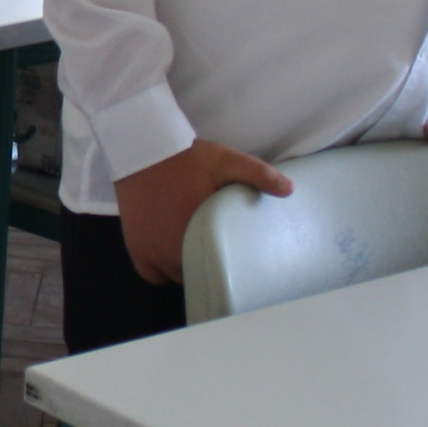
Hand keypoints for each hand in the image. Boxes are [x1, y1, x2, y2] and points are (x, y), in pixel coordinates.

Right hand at [115, 138, 293, 287]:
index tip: (238, 257)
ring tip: (200, 254)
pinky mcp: (137, 248)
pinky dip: (162, 272)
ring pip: (177, 277)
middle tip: (222, 252)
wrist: (144, 150)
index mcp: (202, 234)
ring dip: (189, 269)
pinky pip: (153, 275)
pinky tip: (172, 257)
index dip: (232, 266)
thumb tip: (290, 190)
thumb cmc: (187, 159)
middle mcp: (174, 250)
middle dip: (211, 266)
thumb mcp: (227, 161)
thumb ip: (259, 175)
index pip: (222, 268)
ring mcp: (152, 252)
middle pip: (200, 274)